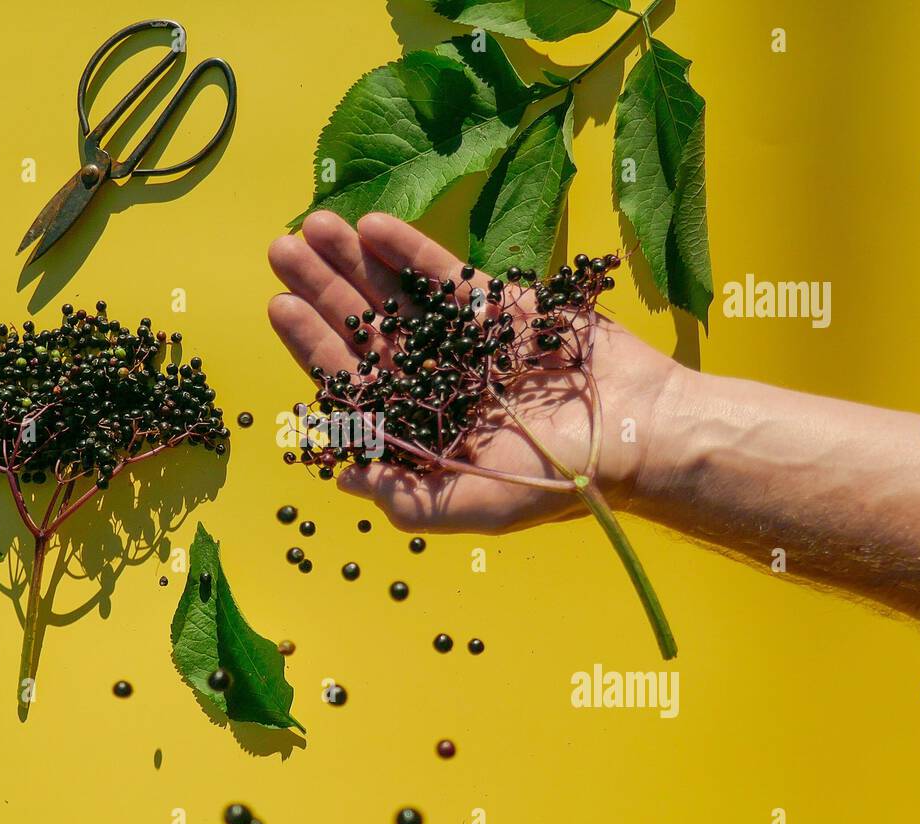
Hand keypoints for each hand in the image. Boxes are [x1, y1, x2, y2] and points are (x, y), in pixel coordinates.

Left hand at [268, 211, 682, 532]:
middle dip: (323, 289)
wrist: (638, 433)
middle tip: (281, 249)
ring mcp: (463, 340)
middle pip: (365, 329)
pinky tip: (373, 225)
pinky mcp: (498, 307)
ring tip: (317, 223)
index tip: (280, 306)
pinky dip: (410, 250)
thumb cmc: (556, 481)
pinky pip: (445, 275)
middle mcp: (433, 381)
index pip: (353, 380)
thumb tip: (339, 479)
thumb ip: (405, 495)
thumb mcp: (473, 505)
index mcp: (418, 426)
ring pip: (397, 296)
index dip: (315, 344)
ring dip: (356, 261)